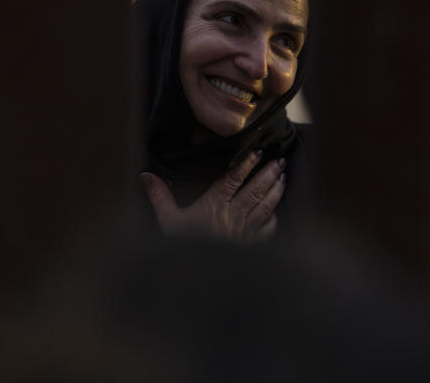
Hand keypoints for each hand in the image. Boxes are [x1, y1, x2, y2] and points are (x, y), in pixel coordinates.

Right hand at [139, 150, 286, 240]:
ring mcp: (243, 231)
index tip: (259, 151)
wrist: (198, 278)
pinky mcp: (249, 247)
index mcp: (214, 205)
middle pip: (255, 190)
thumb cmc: (182, 247)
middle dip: (269, 174)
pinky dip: (273, 220)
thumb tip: (145, 175)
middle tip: (281, 160)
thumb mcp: (168, 221)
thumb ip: (160, 196)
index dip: (247, 164)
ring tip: (283, 177)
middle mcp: (232, 215)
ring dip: (275, 191)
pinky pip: (266, 231)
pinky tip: (276, 212)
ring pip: (264, 207)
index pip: (233, 179)